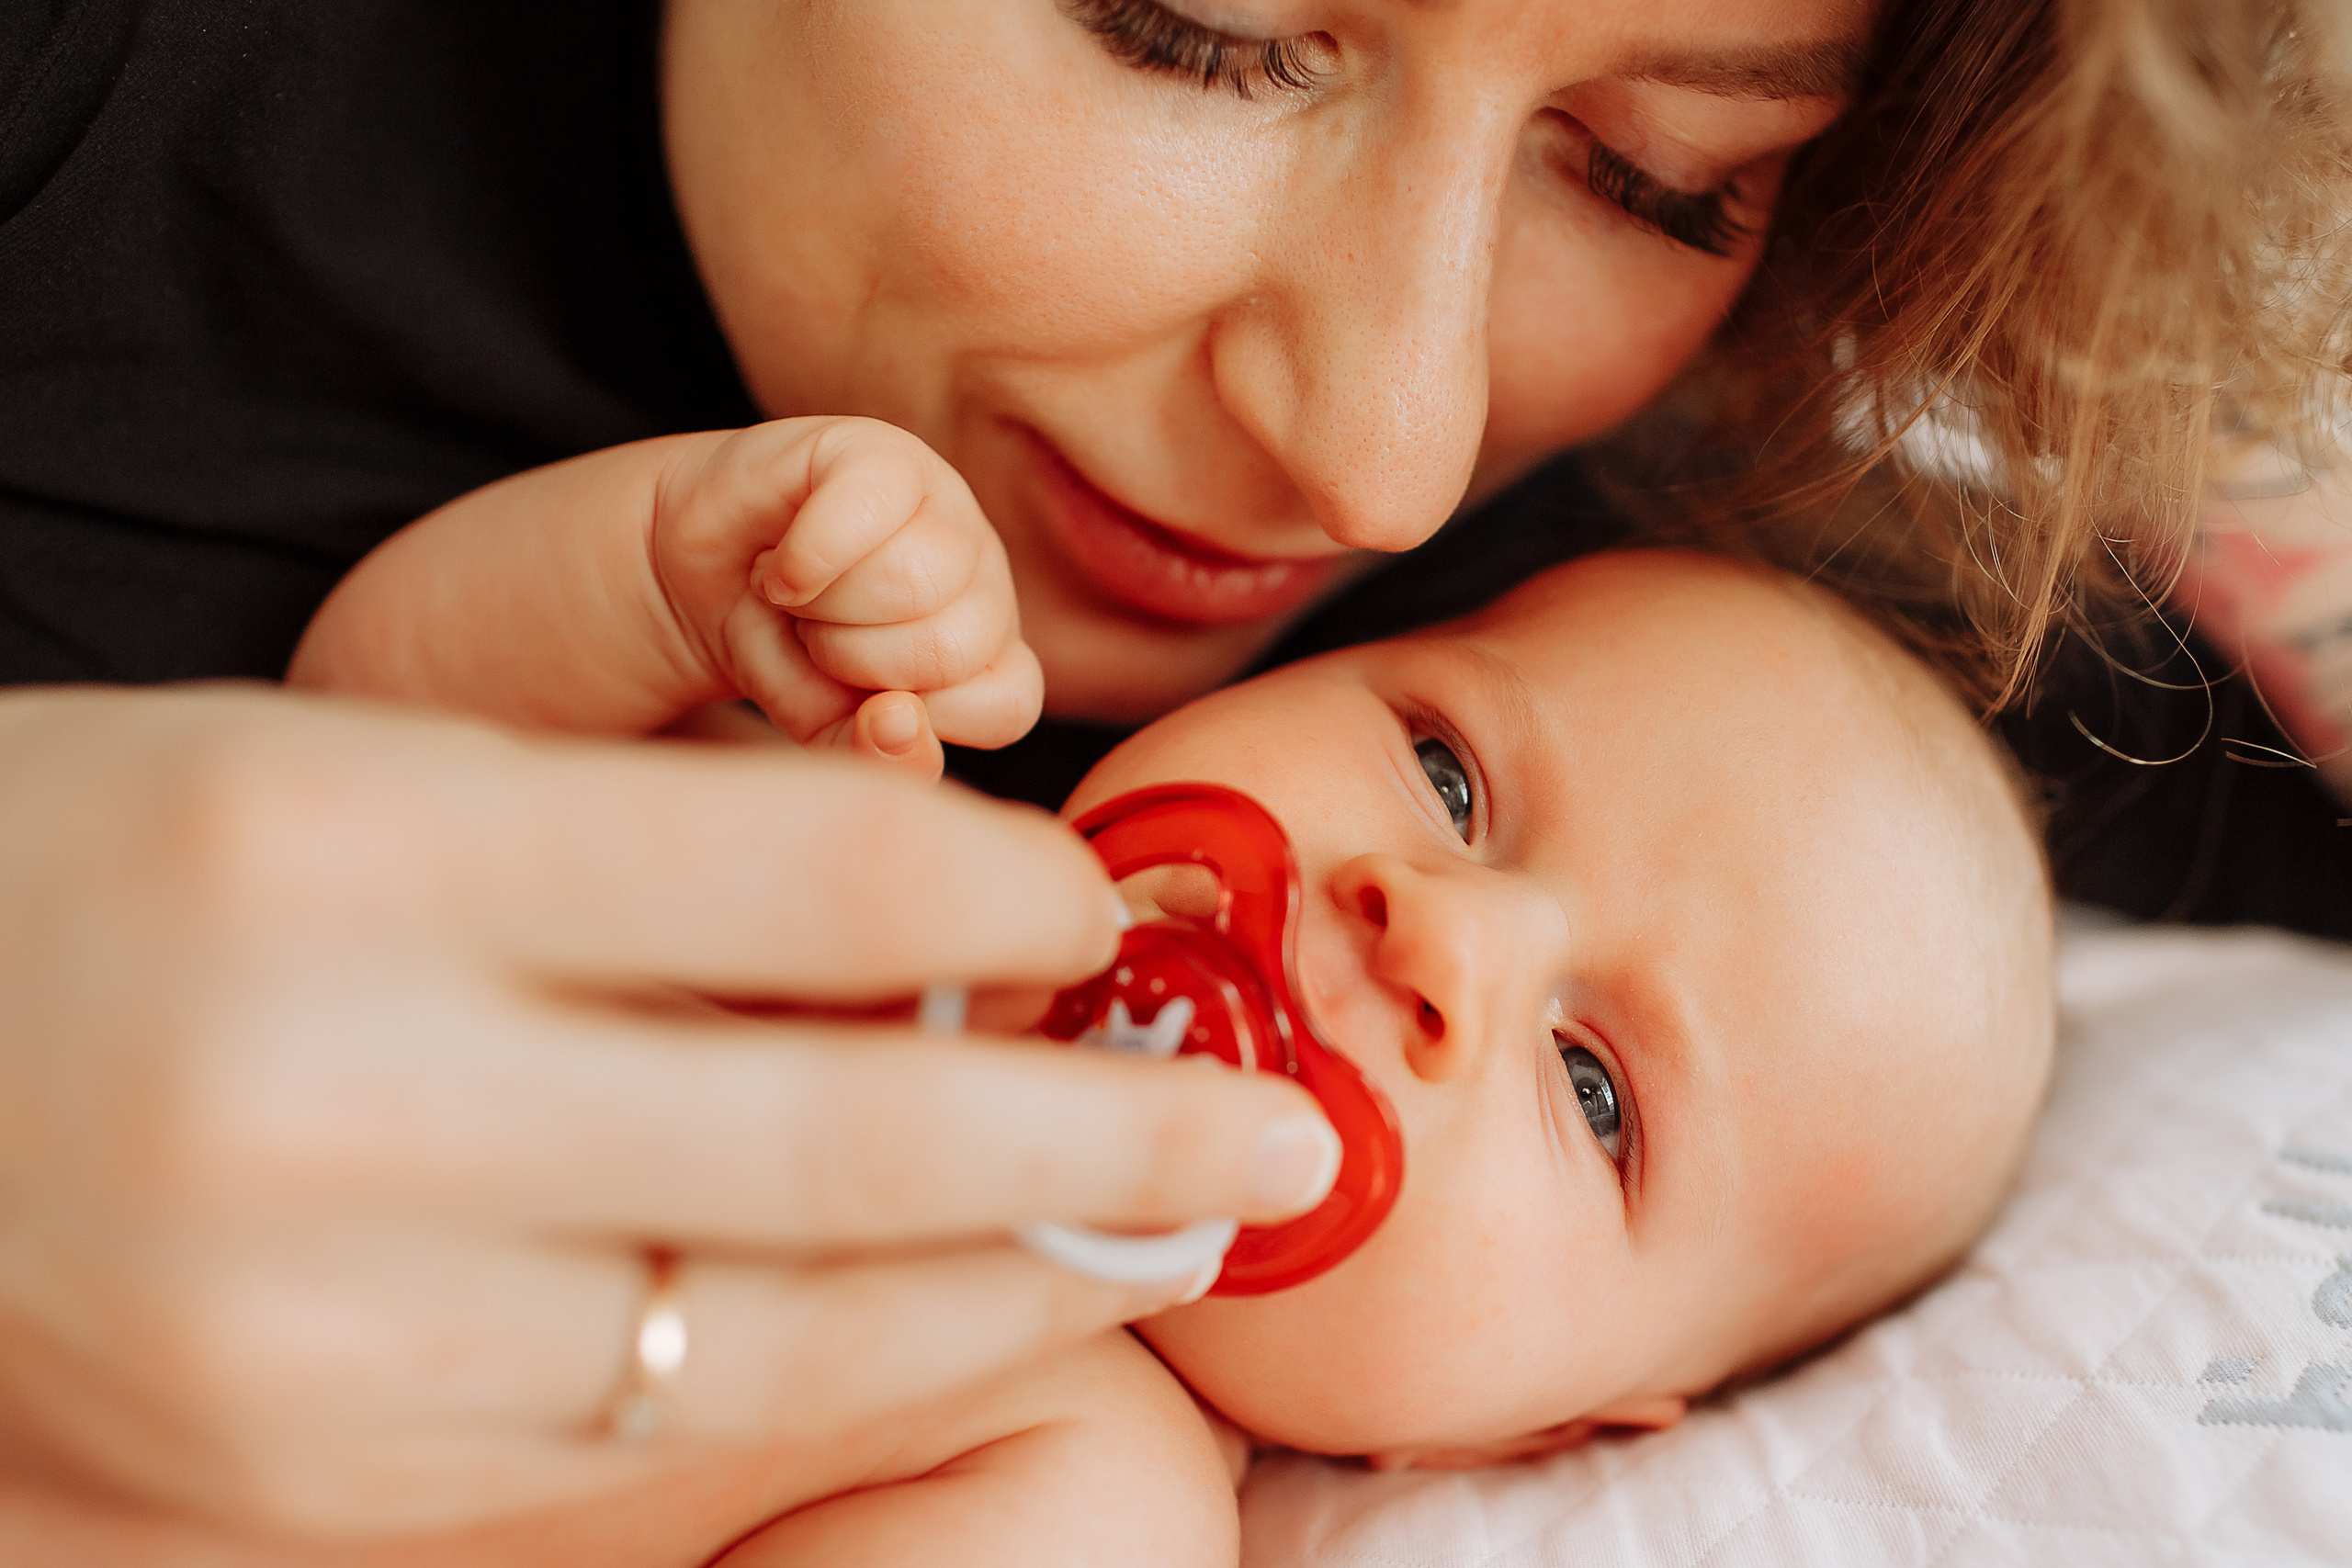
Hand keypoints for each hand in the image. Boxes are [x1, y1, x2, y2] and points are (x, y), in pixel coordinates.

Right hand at [0, 686, 1338, 1538]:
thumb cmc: (134, 871)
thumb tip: (961, 947)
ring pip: (785, 1327)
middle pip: (845, 1132)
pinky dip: (843, 1381)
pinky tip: (959, 1330)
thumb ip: (656, 861)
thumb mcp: (372, 778)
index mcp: (348, 839)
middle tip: (1281, 1135)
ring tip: (1166, 1247)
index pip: (813, 872)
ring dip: (1019, 1293)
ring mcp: (322, 1325)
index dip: (1021, 903)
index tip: (1115, 918)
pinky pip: (660, 1440)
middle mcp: (336, 1090)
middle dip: (1110, 1140)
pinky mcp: (320, 1476)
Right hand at [654, 417, 1040, 776]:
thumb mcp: (826, 728)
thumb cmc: (779, 650)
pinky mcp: (883, 452)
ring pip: (914, 581)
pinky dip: (807, 556)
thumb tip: (899, 724)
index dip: (917, 721)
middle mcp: (985, 577)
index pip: (1010, 705)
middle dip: (855, 661)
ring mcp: (945, 506)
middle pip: (952, 647)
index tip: (857, 698)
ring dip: (827, 608)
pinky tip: (783, 567)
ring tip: (800, 595)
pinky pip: (868, 507)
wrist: (696, 579)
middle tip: (816, 635)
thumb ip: (879, 755)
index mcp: (992, 651)